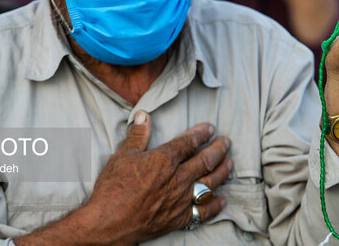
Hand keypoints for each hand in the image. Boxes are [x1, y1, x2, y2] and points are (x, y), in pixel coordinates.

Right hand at [15, 112, 231, 244]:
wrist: (108, 222)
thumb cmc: (113, 188)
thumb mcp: (123, 155)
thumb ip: (138, 135)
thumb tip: (144, 115)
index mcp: (165, 160)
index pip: (189, 142)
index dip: (202, 133)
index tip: (210, 128)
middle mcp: (178, 178)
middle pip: (206, 161)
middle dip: (219, 149)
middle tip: (226, 142)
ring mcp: (181, 199)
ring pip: (210, 183)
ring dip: (222, 172)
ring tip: (230, 164)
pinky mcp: (179, 218)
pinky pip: (203, 211)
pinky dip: (214, 205)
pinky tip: (221, 200)